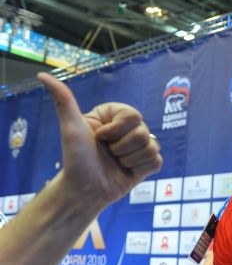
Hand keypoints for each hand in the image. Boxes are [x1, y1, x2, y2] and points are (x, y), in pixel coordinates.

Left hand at [37, 72, 162, 205]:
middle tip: (107, 154)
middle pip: (144, 132)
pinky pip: (156, 160)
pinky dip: (141, 168)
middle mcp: (128, 129)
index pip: (133, 115)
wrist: (84, 190)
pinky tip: (127, 171)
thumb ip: (63, 99)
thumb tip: (42, 75)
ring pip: (151, 146)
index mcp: (113, 116)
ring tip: (116, 164)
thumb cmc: (76, 159)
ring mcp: (139, 147)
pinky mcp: (147, 164)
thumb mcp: (71, 127)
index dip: (116, 130)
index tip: (99, 138)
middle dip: (122, 147)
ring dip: (130, 159)